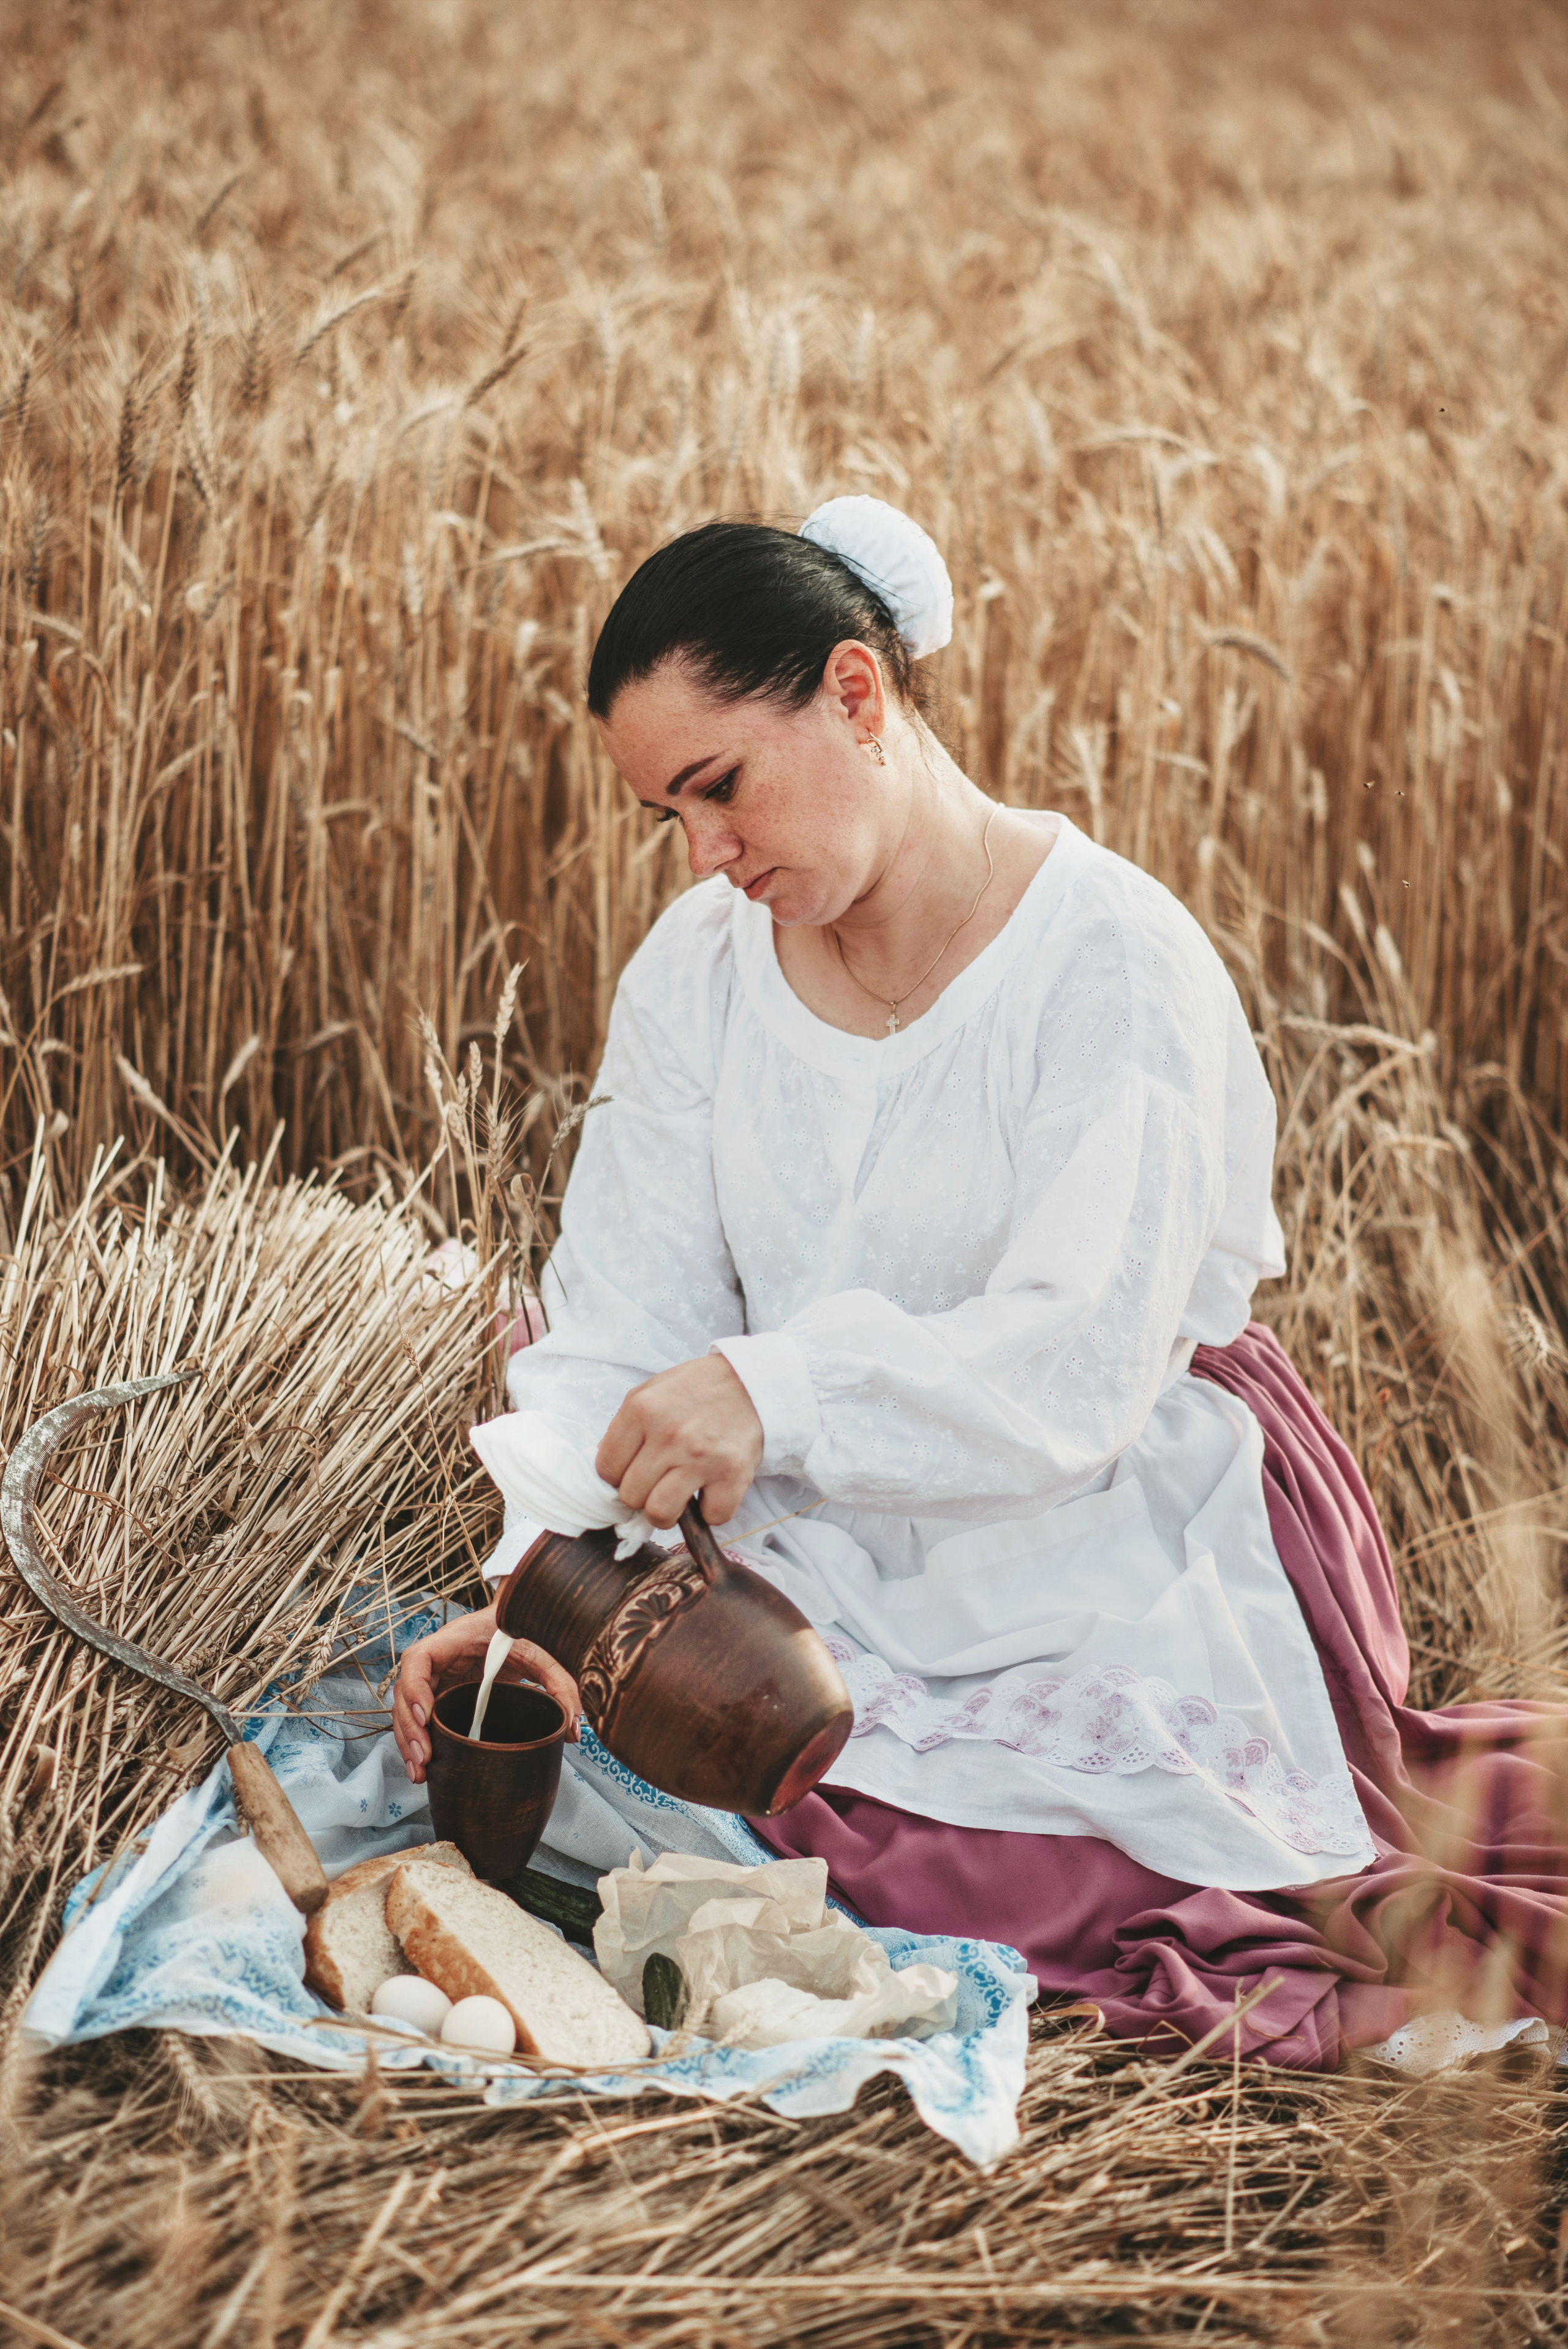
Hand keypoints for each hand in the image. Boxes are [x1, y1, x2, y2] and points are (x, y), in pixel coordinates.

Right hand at [392, 1605, 581, 1782]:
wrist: (518, 1620)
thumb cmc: (522, 1630)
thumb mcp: (542, 1651)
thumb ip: (561, 1683)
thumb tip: (573, 1729)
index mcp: (453, 1641)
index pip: (418, 1659)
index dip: (415, 1687)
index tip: (426, 1714)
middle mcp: (437, 1660)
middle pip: (406, 1691)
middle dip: (409, 1728)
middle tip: (424, 1758)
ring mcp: (436, 1678)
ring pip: (407, 1709)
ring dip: (408, 1741)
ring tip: (420, 1773)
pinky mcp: (441, 1694)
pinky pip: (420, 1718)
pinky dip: (417, 1742)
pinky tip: (423, 1768)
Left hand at [596, 1354, 762, 1530]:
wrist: (751, 1382)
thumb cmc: (697, 1390)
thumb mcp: (650, 1393)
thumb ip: (624, 1429)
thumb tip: (605, 1471)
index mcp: (642, 1410)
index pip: (606, 1469)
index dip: (617, 1476)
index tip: (633, 1471)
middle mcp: (669, 1435)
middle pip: (630, 1496)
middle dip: (642, 1493)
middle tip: (659, 1479)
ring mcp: (700, 1457)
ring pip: (660, 1514)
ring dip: (669, 1510)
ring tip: (679, 1493)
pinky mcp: (732, 1475)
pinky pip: (710, 1518)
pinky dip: (711, 1511)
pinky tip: (711, 1490)